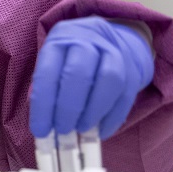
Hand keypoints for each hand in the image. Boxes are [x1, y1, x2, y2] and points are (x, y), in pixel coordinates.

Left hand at [29, 16, 153, 139]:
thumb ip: (46, 91)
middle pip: (79, 73)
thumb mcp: (53, 64)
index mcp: (60, 39)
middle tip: (63, 130)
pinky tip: (101, 131)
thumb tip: (43, 125)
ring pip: (108, 79)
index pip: (48, 72)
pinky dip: (113, 118)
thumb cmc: (71, 59)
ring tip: (82, 129)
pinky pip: (126, 95)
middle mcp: (87, 41)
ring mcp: (114, 51)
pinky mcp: (133, 68)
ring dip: (93, 111)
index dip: (43, 105)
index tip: (40, 130)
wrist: (109, 40)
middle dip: (69, 108)